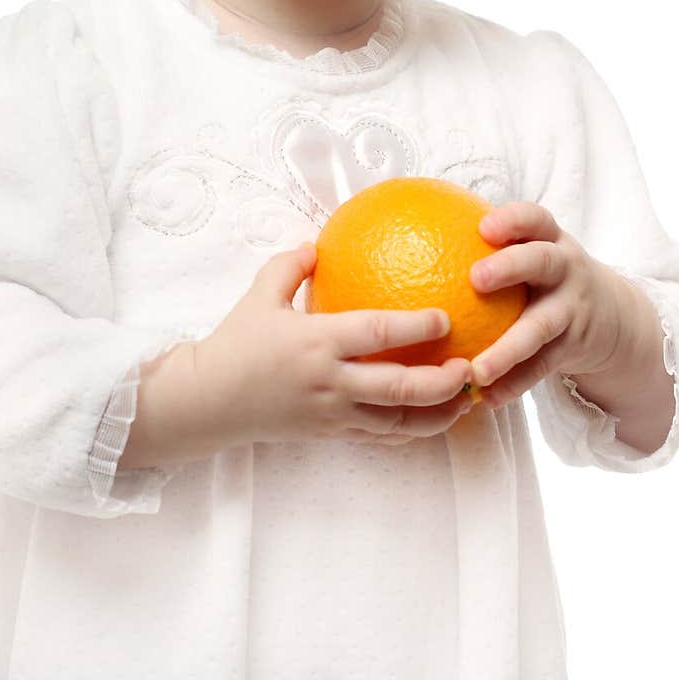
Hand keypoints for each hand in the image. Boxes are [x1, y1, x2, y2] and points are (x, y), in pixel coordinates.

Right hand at [193, 243, 473, 447]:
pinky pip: (381, 435)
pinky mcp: (331, 433)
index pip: (378, 333)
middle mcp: (331, 381)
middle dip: (443, 382)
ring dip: (438, 413)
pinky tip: (434, 416)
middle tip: (472, 365)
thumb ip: (291, 265)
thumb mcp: (260, 295)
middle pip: (400, 388)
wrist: (207, 402)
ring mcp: (333, 413)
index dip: (416, 326)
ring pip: (398, 421)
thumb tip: (319, 243)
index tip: (446, 317)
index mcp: (317, 342)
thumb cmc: (235, 343)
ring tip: (468, 397)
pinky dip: (412, 429)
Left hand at [467, 202, 634, 408]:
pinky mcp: (573, 346)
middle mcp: (565, 268)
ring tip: (477, 370)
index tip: (483, 227)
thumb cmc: (545, 278)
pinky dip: (515, 382)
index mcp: (549, 239)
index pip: (535, 219)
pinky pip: (542, 366)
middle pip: (542, 261)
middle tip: (475, 279)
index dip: (512, 219)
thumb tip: (407, 236)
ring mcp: (572, 308)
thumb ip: (486, 245)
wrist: (611, 316)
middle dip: (511, 266)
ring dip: (508, 350)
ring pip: (540, 326)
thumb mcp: (531, 253)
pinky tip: (487, 397)